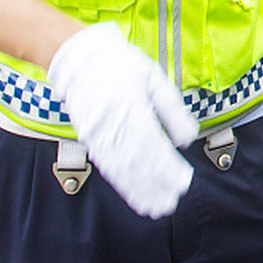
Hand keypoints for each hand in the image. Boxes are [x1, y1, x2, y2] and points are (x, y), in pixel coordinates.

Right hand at [46, 22, 198, 217]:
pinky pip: (107, 165)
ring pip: (121, 169)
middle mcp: (114, 126)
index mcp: (132, 109)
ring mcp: (99, 134)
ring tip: (155, 206)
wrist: (76, 56)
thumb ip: (172, 109)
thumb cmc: (118, 64)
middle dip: (155, 186)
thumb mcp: (154, 78)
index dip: (168, 168)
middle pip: (137, 164)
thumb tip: (187, 137)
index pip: (154, 146)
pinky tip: (132, 192)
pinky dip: (121, 182)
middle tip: (171, 203)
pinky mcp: (89, 138)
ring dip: (139, 190)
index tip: (183, 182)